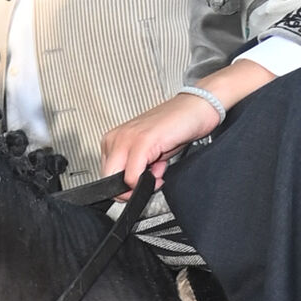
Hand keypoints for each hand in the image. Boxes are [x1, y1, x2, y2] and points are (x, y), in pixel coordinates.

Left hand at [101, 94, 221, 190]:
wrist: (195, 109)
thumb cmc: (173, 128)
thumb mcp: (149, 153)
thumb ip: (136, 169)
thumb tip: (131, 188)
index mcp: (114, 140)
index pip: (106, 175)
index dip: (123, 188)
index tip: (140, 185)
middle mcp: (116, 137)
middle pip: (108, 179)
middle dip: (128, 191)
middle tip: (148, 184)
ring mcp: (127, 138)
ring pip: (118, 180)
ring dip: (140, 184)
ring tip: (157, 168)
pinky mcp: (141, 141)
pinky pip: (133, 175)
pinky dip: (146, 182)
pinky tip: (160, 169)